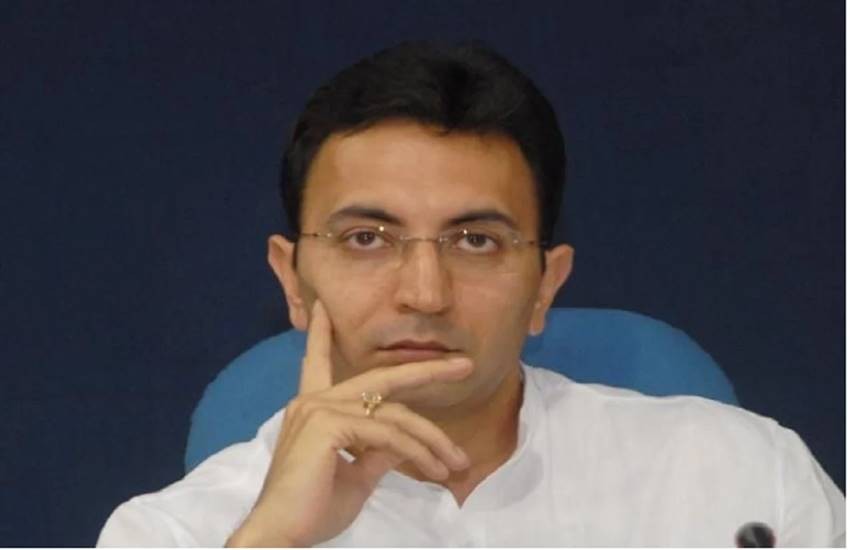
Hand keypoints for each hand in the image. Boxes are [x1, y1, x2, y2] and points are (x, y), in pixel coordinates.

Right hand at [226, 300, 472, 546]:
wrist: (282, 536)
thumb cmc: (312, 512)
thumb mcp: (354, 478)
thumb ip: (376, 454)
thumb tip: (400, 445)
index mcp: (314, 410)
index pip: (317, 363)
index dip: (320, 335)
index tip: (322, 309)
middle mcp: (314, 401)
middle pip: (381, 377)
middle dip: (426, 369)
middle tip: (464, 365)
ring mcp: (319, 409)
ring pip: (395, 414)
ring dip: (432, 439)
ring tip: (456, 463)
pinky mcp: (328, 425)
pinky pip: (388, 434)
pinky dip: (418, 451)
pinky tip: (435, 468)